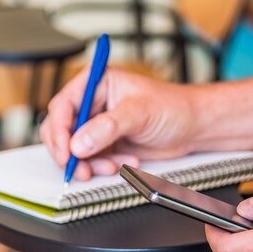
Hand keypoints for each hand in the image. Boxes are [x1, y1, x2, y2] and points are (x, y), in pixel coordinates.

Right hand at [40, 67, 197, 179]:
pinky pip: (90, 159)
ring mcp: (97, 125)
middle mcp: (93, 103)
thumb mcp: (139, 113)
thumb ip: (107, 127)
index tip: (66, 151)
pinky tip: (126, 161)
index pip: (64, 105)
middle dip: (69, 151)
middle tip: (80, 168)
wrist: (193, 127)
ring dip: (89, 162)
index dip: (59, 130)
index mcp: (97, 83)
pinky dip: (103, 166)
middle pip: (61, 129)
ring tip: (112, 166)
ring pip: (74, 149)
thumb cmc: (172, 107)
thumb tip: (79, 143)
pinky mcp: (105, 144)